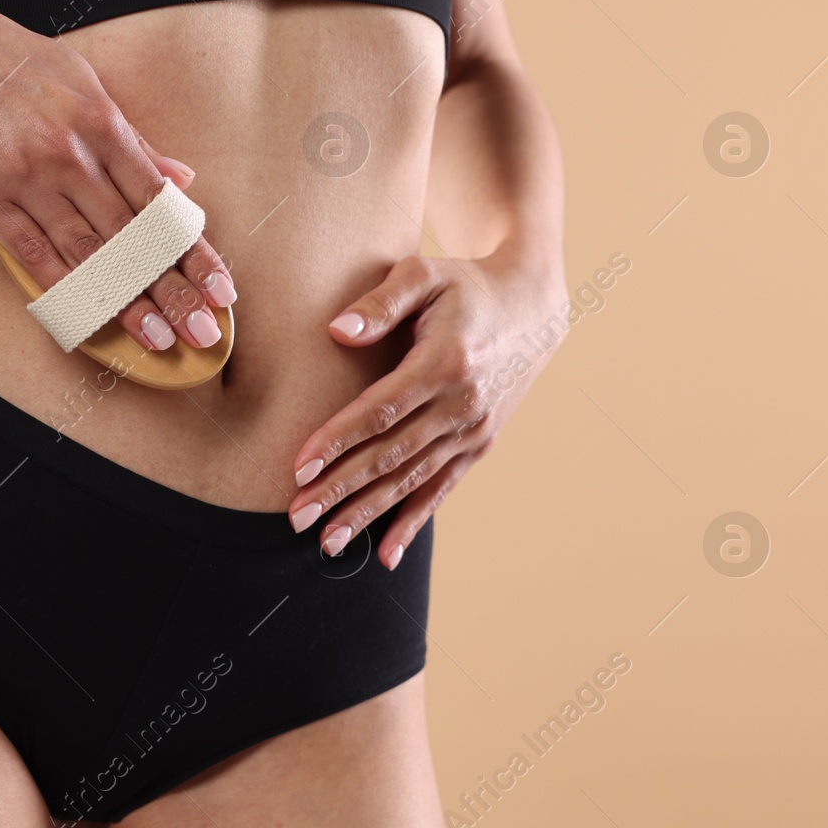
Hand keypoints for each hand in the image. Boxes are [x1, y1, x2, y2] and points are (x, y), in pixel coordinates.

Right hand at [0, 0, 235, 350]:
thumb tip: (182, 180)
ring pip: (88, 252)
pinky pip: (33, 253)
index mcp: (99, 120)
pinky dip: (66, 288)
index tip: (221, 289)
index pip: (159, 201)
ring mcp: (25, 178)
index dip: (194, 251)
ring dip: (126, 300)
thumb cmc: (7, 63)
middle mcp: (68, 152)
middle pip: (131, 235)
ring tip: (157, 337)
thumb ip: (132, 138)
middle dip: (171, 289)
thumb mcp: (80, 83)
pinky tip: (94, 317)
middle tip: (201, 331)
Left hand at [286, 249, 566, 568]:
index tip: (299, 465)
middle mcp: (462, 406)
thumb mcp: (425, 273)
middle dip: (341, 489)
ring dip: (367, 513)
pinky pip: (441, 490)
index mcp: (445, 364)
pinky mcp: (479, 446)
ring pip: (411, 481)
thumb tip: (336, 331)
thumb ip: (381, 302)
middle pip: (391, 456)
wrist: (531, 306)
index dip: (338, 440)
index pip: (381, 410)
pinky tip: (385, 554)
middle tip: (297, 516)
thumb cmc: (465, 286)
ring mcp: (473, 431)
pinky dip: (413, 523)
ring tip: (326, 541)